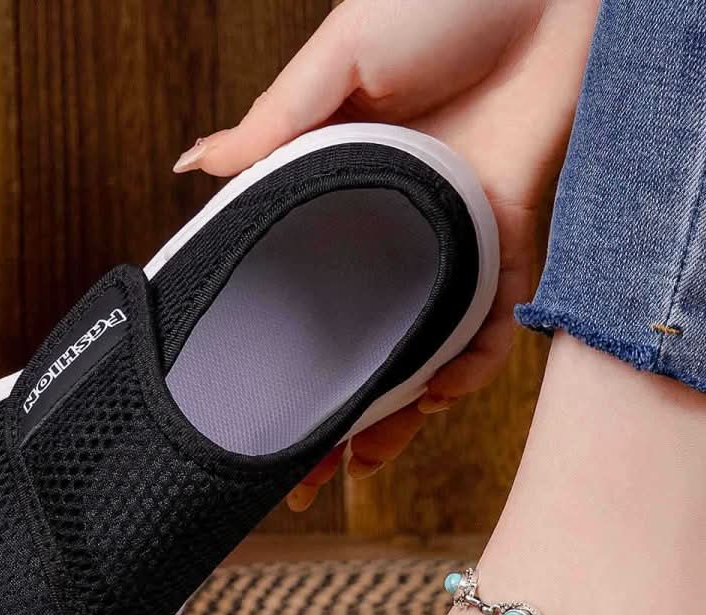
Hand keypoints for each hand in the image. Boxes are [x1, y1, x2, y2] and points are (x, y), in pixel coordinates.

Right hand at [176, 0, 597, 510]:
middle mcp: (399, 235)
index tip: (252, 410)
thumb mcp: (340, 58)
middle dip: (338, 416)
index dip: (281, 353)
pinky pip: (491, 327)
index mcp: (347, 195)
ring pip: (423, 356)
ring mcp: (454, 247)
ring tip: (362, 459)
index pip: (305, 293)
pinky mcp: (512, 244)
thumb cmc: (442, 0)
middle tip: (304, 477)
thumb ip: (274, 123)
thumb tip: (193, 171)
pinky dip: (468, 367)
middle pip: (364, 345)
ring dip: (398, 415)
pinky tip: (436, 394)